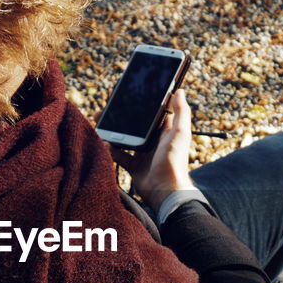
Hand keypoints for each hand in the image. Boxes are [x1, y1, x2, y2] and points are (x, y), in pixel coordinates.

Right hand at [110, 88, 195, 210]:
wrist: (165, 191)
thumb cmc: (174, 161)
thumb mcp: (180, 133)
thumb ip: (181, 112)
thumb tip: (179, 91)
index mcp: (166, 131)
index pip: (154, 113)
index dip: (143, 103)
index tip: (130, 92)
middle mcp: (154, 141)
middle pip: (137, 124)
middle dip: (124, 115)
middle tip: (109, 105)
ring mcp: (144, 154)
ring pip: (126, 138)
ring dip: (114, 129)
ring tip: (101, 119)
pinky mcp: (134, 166)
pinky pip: (119, 155)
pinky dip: (111, 149)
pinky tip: (102, 141)